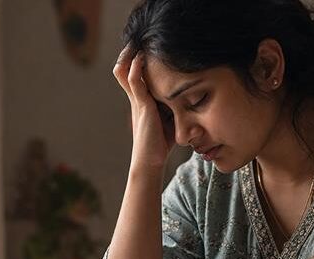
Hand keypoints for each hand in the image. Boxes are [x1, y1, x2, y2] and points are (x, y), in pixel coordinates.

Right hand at [113, 45, 173, 169]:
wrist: (151, 162)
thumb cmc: (160, 144)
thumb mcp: (168, 120)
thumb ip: (171, 108)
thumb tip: (189, 101)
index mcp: (141, 102)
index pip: (133, 75)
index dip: (136, 61)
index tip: (146, 49)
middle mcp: (136, 99)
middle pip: (124, 69)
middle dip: (131, 54)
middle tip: (140, 42)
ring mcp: (137, 101)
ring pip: (125, 71)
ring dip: (131, 56)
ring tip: (139, 44)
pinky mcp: (141, 105)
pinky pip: (134, 81)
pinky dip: (137, 67)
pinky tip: (143, 57)